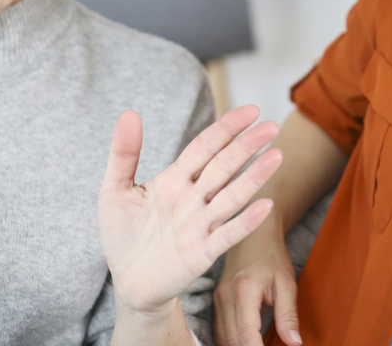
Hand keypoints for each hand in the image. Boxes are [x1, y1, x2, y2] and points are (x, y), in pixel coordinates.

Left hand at [98, 105, 282, 316]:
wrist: (129, 282)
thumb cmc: (123, 234)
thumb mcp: (115, 190)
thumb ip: (124, 154)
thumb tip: (129, 112)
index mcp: (174, 179)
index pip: (204, 147)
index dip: (226, 128)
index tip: (250, 110)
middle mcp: (193, 198)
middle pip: (223, 166)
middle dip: (247, 146)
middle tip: (271, 126)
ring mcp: (200, 225)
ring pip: (232, 196)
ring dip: (254, 177)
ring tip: (276, 155)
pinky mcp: (202, 253)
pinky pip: (227, 235)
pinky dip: (246, 222)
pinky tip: (264, 205)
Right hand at [214, 224, 299, 345]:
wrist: (253, 236)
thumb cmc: (272, 256)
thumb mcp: (286, 284)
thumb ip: (288, 315)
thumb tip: (295, 343)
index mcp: (244, 291)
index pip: (245, 334)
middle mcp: (225, 296)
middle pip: (232, 339)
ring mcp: (218, 298)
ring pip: (223, 337)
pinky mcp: (216, 300)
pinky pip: (219, 330)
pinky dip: (230, 341)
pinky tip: (244, 343)